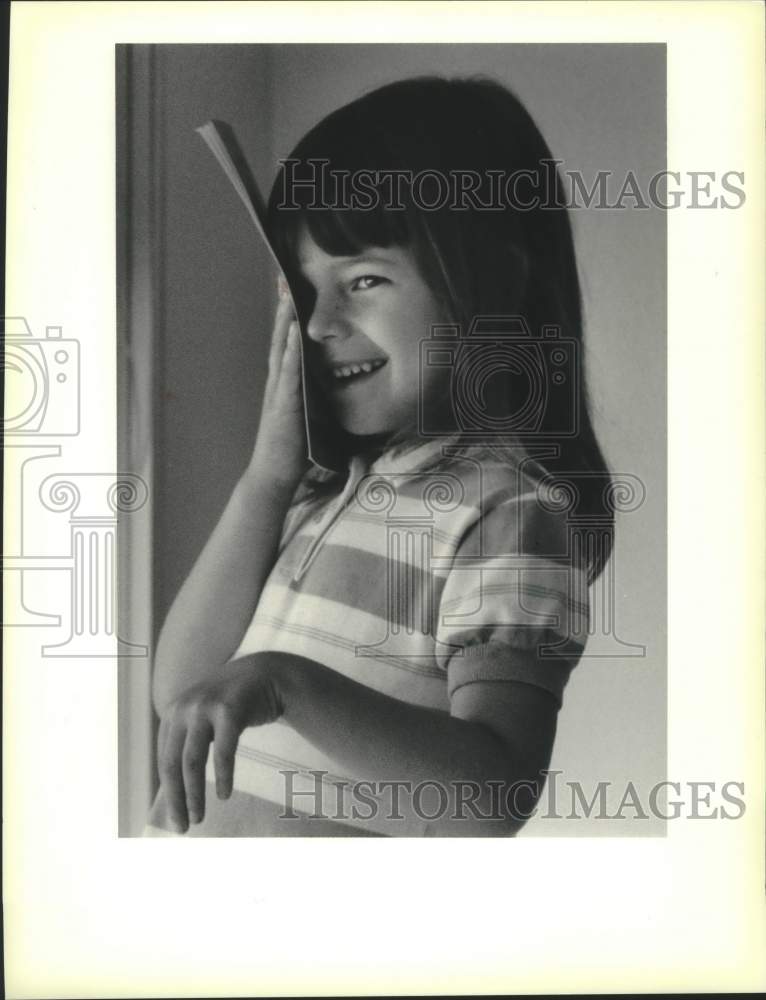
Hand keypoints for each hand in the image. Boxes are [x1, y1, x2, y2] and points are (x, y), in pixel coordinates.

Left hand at [156, 656, 281, 832]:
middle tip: (183, 826)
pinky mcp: (229, 710)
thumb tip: (175, 789)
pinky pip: (223, 751)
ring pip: (192, 760)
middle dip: (176, 798)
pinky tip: (224, 795)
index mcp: (173, 713)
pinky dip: (223, 776)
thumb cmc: (233, 703)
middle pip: (172, 763)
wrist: (265, 673)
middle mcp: (183, 708)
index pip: (164, 760)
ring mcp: (205, 707)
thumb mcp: (203, 717)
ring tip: (199, 816)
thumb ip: (187, 740)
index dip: (168, 792)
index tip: (175, 818)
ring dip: (195, 793)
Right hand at [247, 278, 308, 489]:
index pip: (285, 344)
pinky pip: (287, 372)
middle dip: (281, 308)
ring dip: (283, 321)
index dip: (286, 317)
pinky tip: (293, 331)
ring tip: (288, 293)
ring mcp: (278, 392)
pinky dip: (290, 349)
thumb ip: (314, 396)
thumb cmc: (292, 448)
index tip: (289, 289)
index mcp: (283, 384)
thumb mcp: (308, 414)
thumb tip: (332, 383)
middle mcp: (277, 382)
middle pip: (279, 337)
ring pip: (280, 348)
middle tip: (283, 277)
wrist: (274, 474)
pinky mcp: (283, 404)